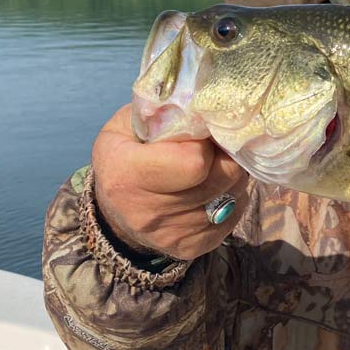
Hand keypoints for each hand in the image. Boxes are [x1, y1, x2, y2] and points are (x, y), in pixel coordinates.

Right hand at [91, 104, 249, 260]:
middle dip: (227, 155)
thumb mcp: (129, 124)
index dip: (206, 142)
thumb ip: (162, 111)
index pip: (195, 162)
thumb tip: (203, 101)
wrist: (116, 210)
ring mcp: (172, 235)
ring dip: (233, 175)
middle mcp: (148, 212)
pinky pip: (234, 216)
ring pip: (234, 196)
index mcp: (128, 175)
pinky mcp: (192, 248)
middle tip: (217, 144)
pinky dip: (232, 198)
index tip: (202, 132)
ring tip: (216, 163)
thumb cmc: (126, 154)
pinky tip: (215, 186)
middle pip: (222, 178)